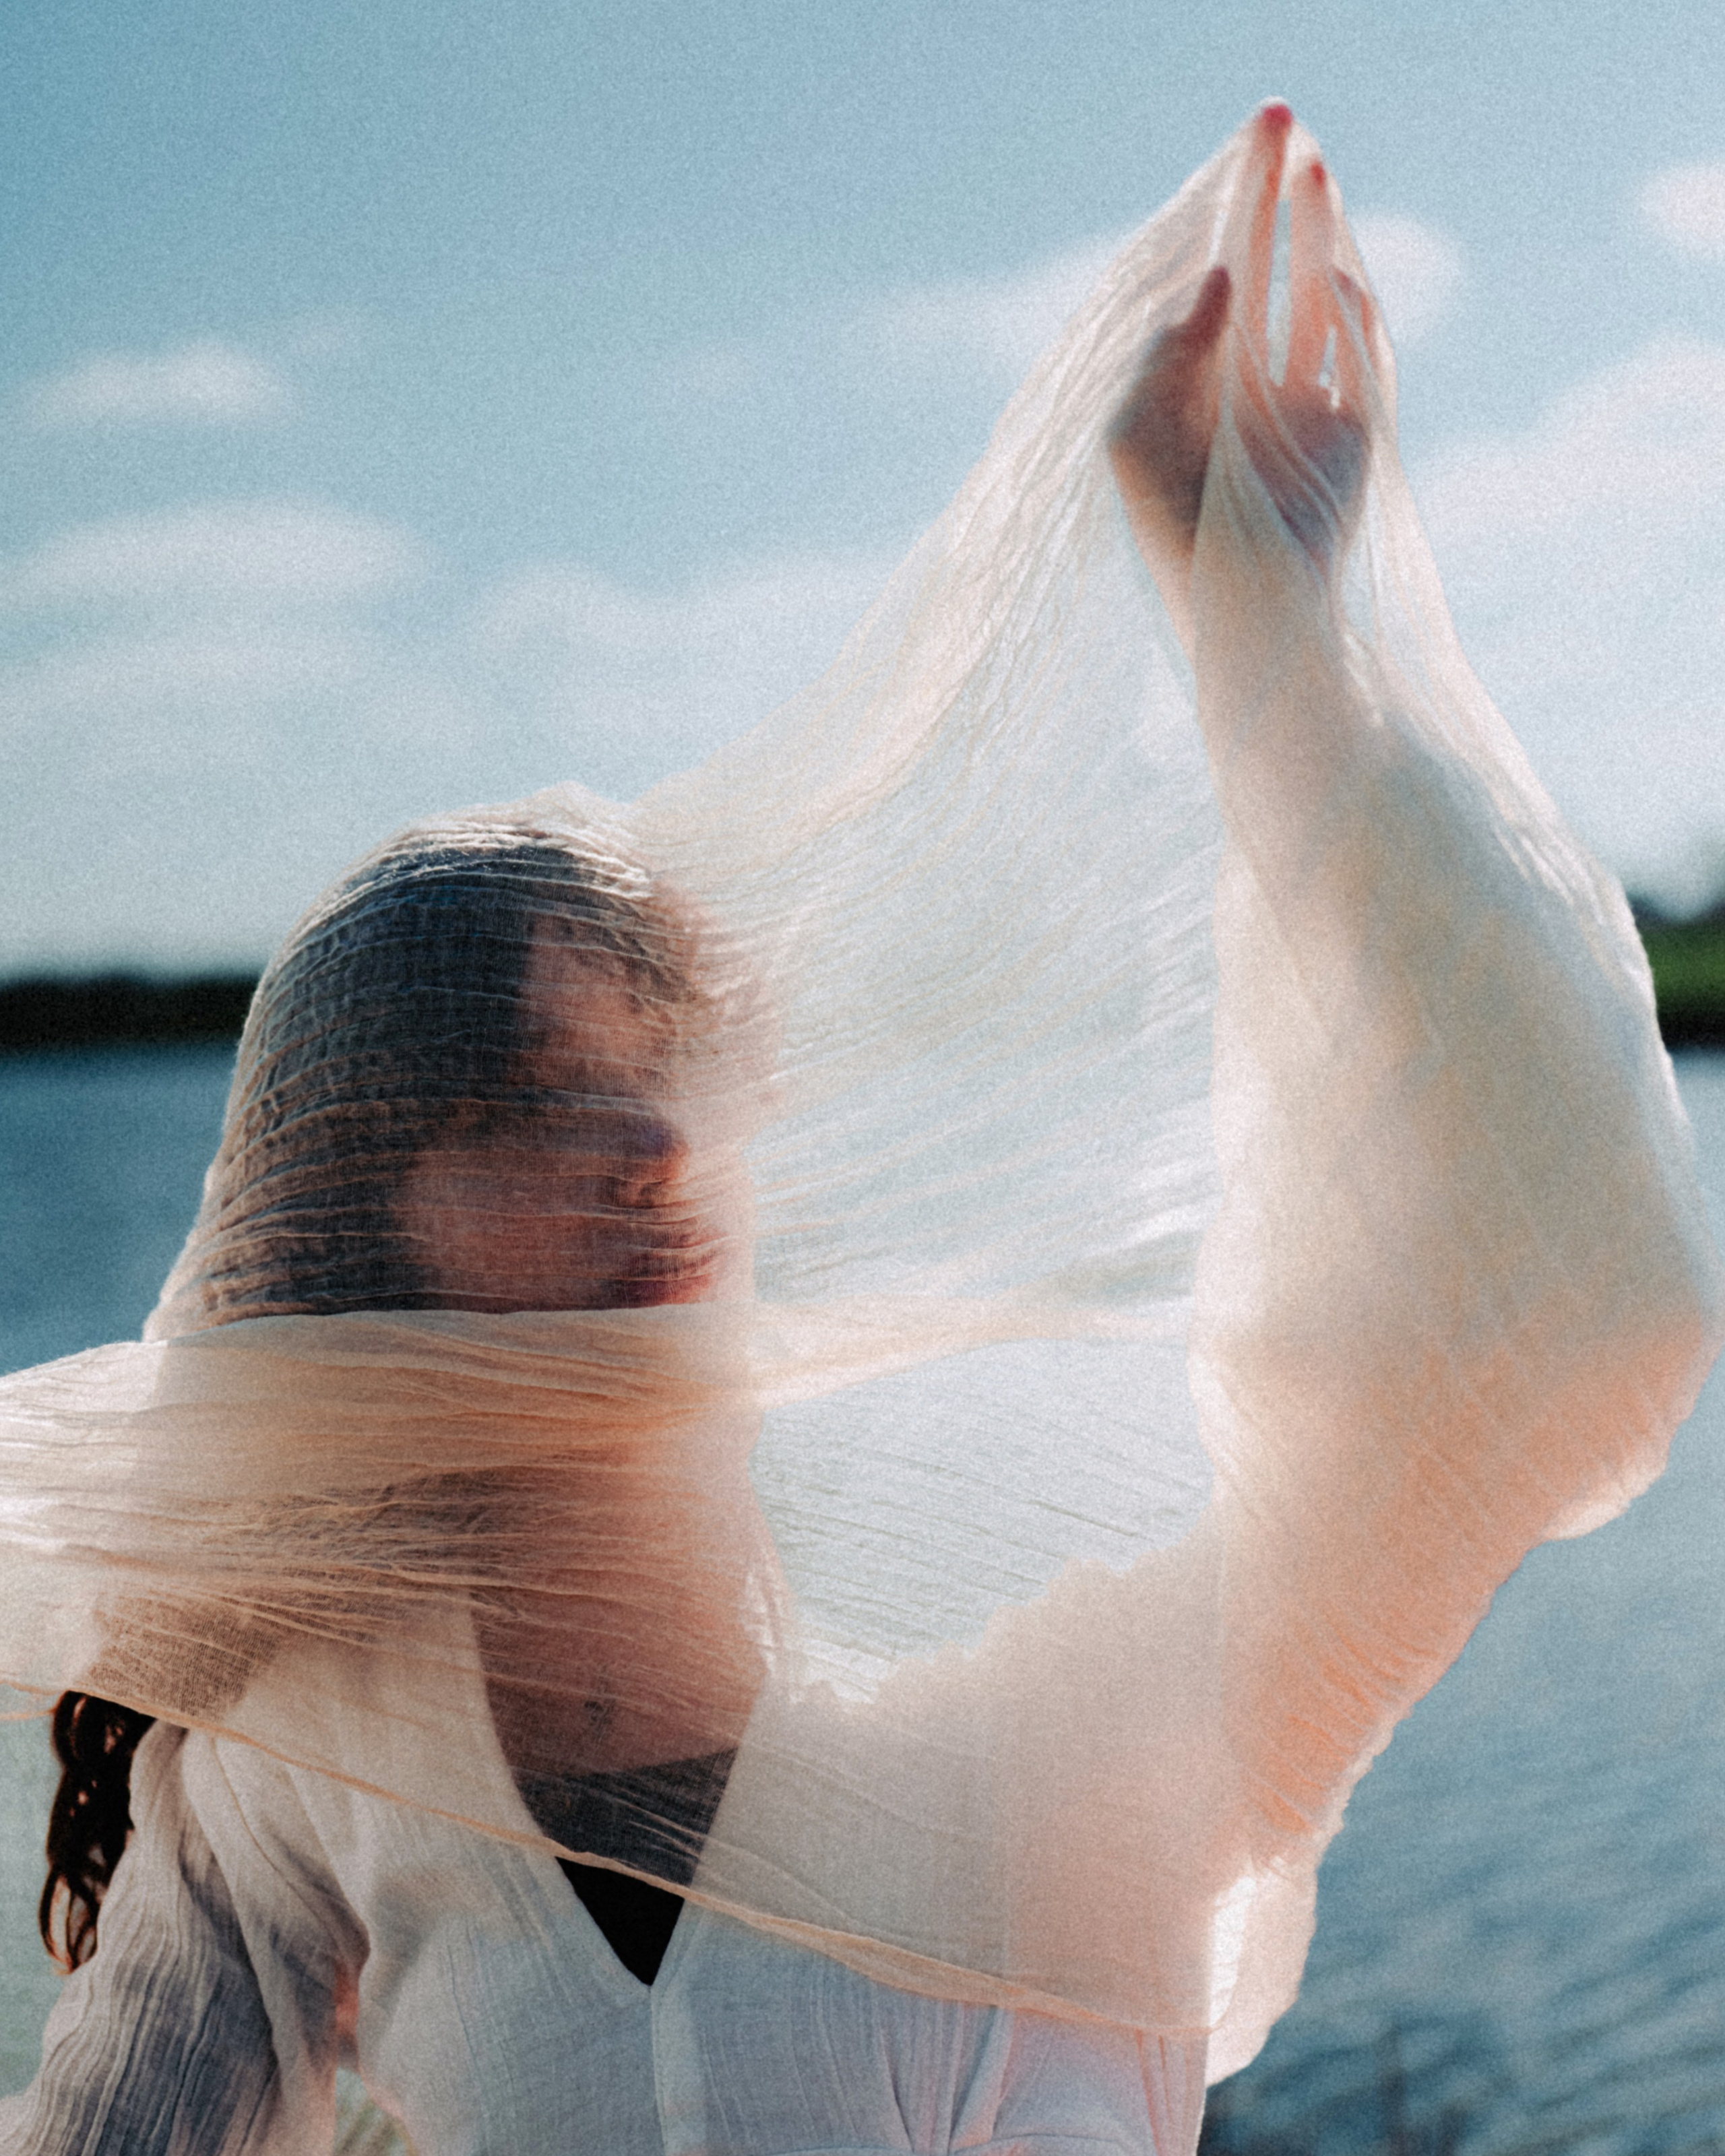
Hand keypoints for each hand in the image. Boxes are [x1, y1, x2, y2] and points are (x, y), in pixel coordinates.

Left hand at [1108, 104, 1377, 647]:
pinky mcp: (1355, 436)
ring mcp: (1305, 410)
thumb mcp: (1132, 441)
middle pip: (1264, 270)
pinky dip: (1357, 313)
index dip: (1217, 217)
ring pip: (1313, 299)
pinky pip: (1362, 357)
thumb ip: (1162, 353)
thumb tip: (1218, 275)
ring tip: (1308, 168)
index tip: (1227, 157)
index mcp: (1189, 393)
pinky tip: (1340, 272)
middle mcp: (1246, 392)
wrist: (1247, 614)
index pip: (1208, 283)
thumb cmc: (1174, 540)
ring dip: (1314, 234)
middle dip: (1265, 200)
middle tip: (1275, 122)